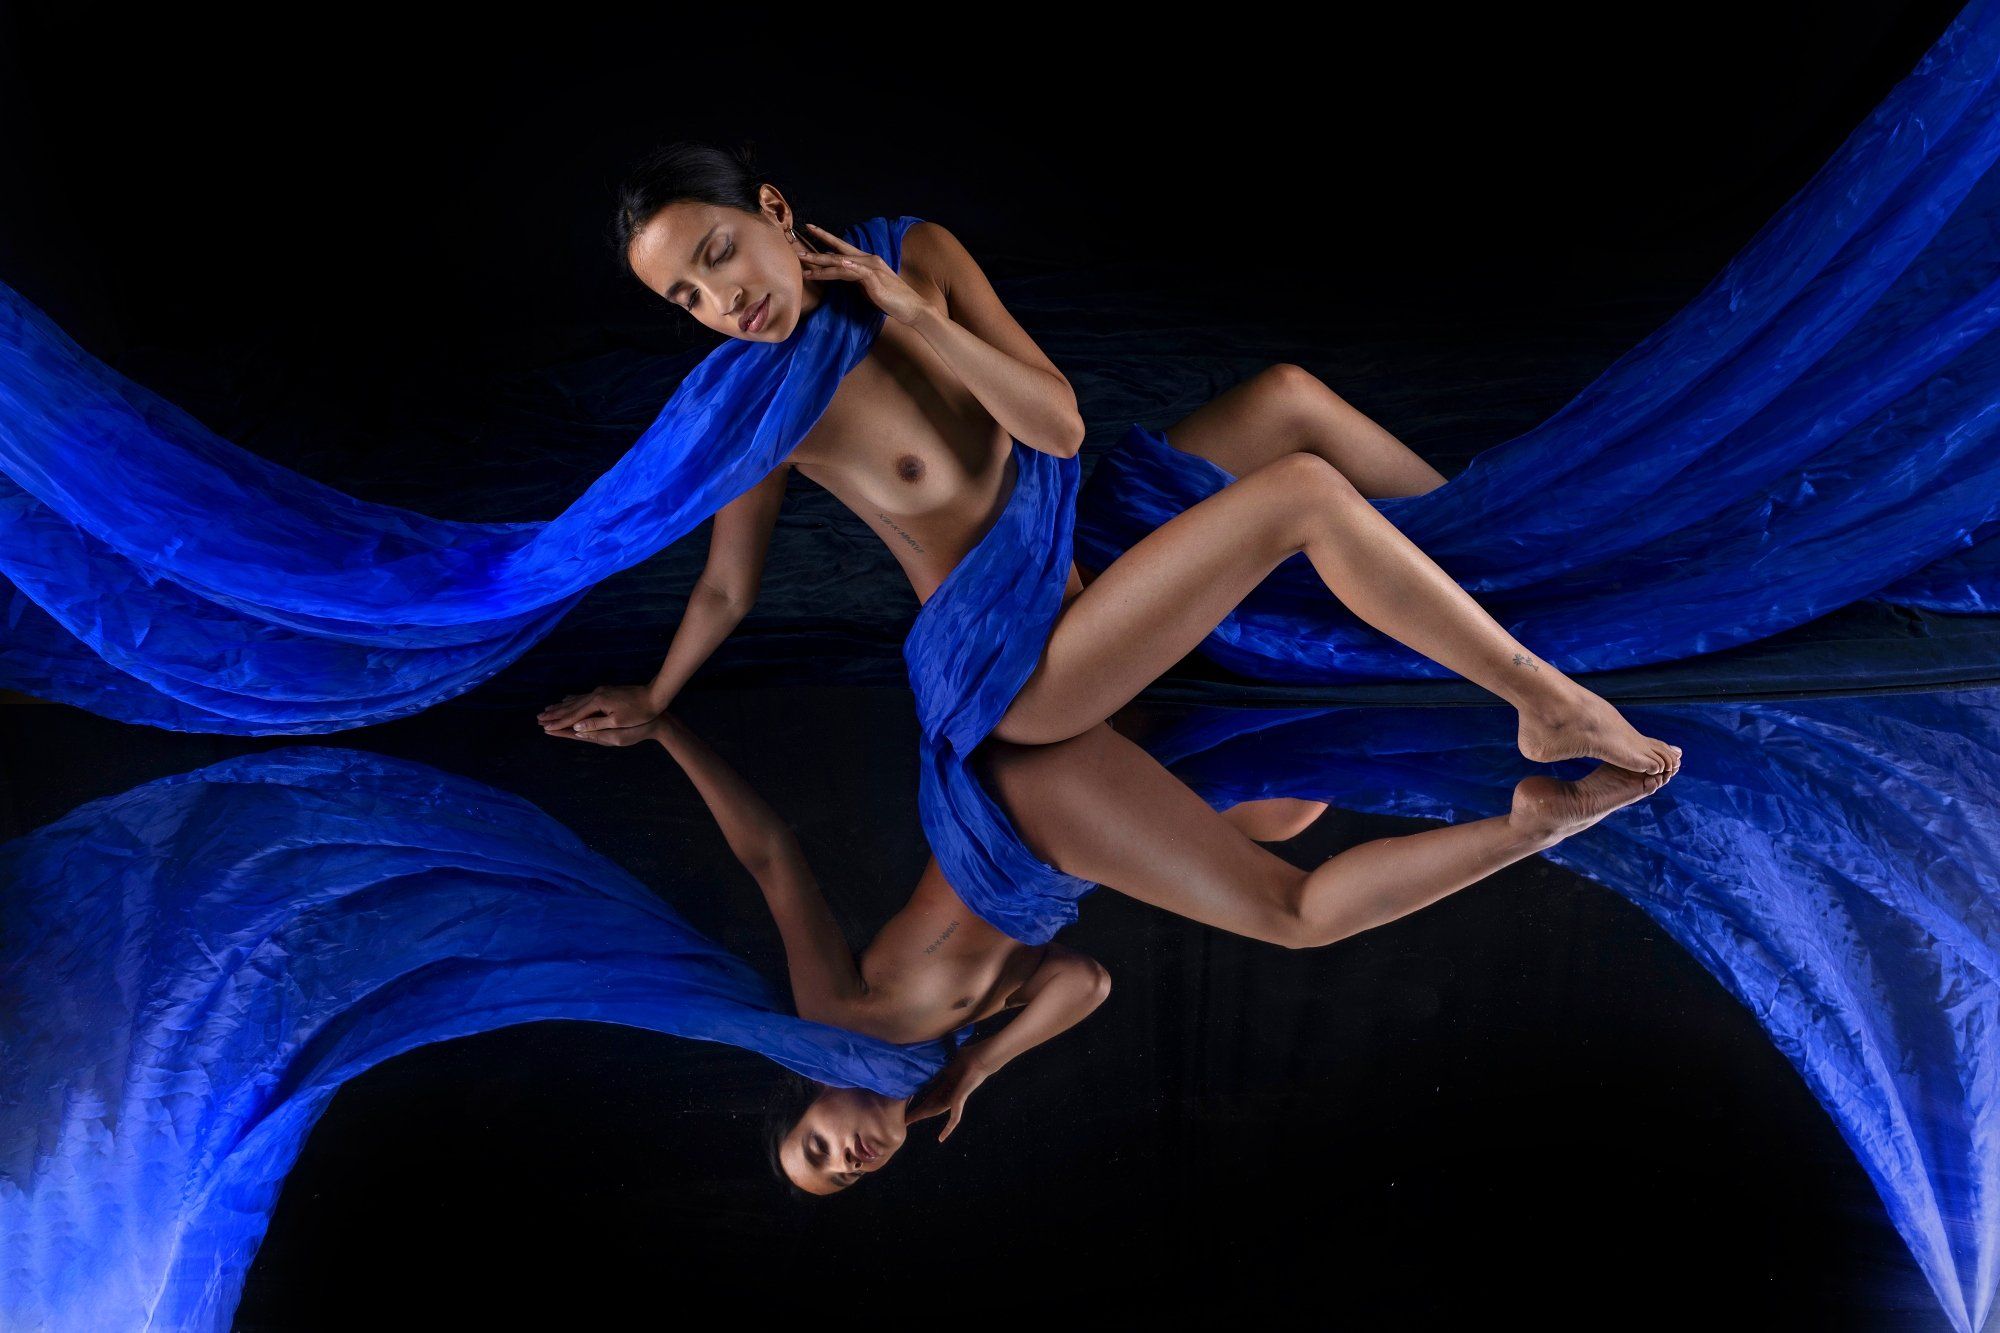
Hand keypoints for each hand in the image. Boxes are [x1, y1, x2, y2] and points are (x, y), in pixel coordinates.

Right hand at [538, 683, 665, 738]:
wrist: (654, 696)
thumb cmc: (639, 713)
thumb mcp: (618, 722)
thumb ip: (596, 725)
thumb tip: (576, 728)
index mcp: (597, 704)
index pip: (574, 717)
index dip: (559, 723)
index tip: (545, 728)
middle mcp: (595, 695)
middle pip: (571, 707)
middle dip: (555, 714)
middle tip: (539, 718)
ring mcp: (600, 692)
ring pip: (575, 700)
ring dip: (561, 706)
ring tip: (548, 708)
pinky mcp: (605, 691)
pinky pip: (583, 696)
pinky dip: (572, 699)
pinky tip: (567, 698)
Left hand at [798, 222, 932, 325]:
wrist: (912, 307)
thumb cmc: (890, 298)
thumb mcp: (868, 286)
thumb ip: (855, 277)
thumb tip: (840, 271)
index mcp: (866, 261)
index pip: (842, 247)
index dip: (826, 238)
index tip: (810, 228)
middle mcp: (868, 260)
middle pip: (838, 252)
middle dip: (816, 252)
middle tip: (797, 250)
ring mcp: (872, 269)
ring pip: (842, 264)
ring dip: (822, 265)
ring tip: (806, 267)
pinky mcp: (875, 281)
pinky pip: (857, 272)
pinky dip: (847, 268)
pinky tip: (838, 264)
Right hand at [907, 1054, 989, 1142]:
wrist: (979, 1058)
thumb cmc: (965, 1058)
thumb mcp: (943, 1064)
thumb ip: (933, 1067)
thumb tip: (919, 1064)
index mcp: (945, 1087)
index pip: (927, 1098)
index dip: (916, 1104)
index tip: (904, 1108)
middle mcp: (949, 1095)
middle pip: (929, 1107)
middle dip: (915, 1113)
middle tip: (902, 1119)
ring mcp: (954, 1100)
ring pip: (935, 1112)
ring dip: (922, 1117)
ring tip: (908, 1122)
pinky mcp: (959, 1102)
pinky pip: (954, 1119)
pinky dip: (948, 1129)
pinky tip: (941, 1138)